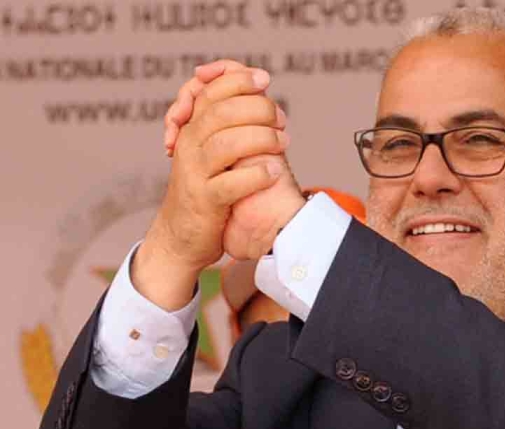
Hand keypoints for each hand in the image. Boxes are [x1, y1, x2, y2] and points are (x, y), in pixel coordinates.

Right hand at [163, 60, 303, 259]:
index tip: (264, 78)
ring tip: (284, 142)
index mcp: (192, 129)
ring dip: (262, 138)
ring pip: (226, 144)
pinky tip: (274, 172)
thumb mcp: (213, 151)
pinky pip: (231, 183)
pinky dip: (256, 175)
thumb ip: (232, 123)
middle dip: (257, 108)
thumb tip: (260, 91)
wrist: (182, 236)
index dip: (237, 79)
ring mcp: (195, 173)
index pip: (210, 92)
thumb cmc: (207, 187)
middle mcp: (189, 146)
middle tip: (281, 118)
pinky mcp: (205, 200)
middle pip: (221, 113)